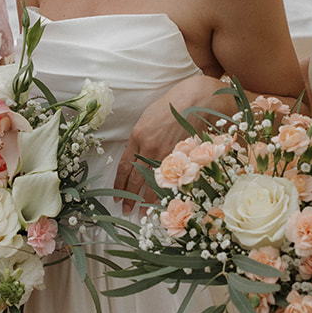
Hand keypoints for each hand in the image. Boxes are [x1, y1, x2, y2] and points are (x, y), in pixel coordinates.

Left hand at [115, 74, 228, 207]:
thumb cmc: (170, 106)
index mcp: (137, 136)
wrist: (194, 100)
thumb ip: (139, 139)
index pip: (124, 166)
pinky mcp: (181, 157)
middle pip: (135, 178)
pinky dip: (164, 192)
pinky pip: (170, 179)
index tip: (117, 194)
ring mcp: (166, 154)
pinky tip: (161, 202)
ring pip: (152, 182)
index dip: (119, 183)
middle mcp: (149, 147)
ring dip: (144, 199)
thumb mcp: (147, 119)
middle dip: (128, 196)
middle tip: (125, 209)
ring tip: (140, 212)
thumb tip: (135, 158)